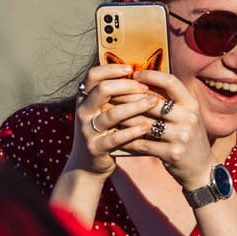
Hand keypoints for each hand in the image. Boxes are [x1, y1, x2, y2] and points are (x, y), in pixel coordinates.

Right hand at [66, 64, 162, 179]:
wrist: (86, 166)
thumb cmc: (101, 132)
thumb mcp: (100, 112)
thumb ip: (113, 96)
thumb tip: (138, 75)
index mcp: (84, 99)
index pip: (93, 75)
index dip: (111, 69)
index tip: (130, 68)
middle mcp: (83, 112)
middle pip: (102, 90)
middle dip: (127, 86)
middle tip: (146, 87)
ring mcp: (88, 131)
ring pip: (112, 114)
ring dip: (135, 106)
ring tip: (153, 102)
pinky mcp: (96, 148)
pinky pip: (115, 138)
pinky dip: (132, 132)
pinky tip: (147, 127)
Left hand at [113, 70, 212, 191]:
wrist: (201, 168)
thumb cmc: (188, 137)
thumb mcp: (187, 115)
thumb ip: (171, 100)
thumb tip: (143, 81)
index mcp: (191, 104)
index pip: (170, 82)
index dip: (150, 76)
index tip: (134, 74)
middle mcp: (188, 118)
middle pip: (151, 102)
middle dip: (128, 97)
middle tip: (111, 94)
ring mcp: (181, 136)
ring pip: (143, 123)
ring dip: (123, 119)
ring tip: (109, 114)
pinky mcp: (172, 153)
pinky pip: (142, 144)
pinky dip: (127, 140)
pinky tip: (116, 136)